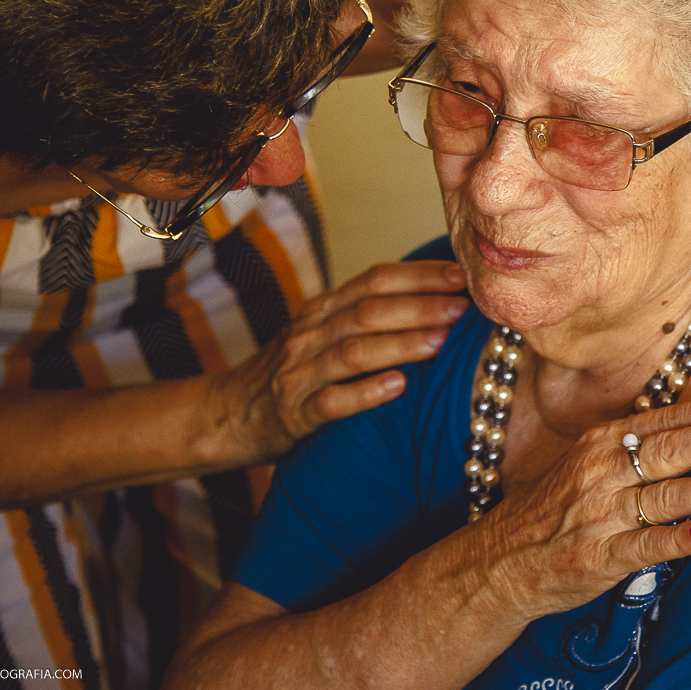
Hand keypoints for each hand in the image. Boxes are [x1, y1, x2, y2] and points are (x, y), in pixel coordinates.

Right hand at [228, 260, 470, 460]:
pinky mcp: (293, 413)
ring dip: (400, 344)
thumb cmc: (294, 373)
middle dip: (419, 306)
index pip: (375, 280)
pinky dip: (366, 393)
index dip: (418, 275)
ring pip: (353, 351)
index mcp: (324, 309)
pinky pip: (331, 401)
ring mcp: (300, 373)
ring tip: (440, 342)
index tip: (461, 276)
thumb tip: (438, 301)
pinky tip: (398, 387)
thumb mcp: (323, 333)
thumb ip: (367, 316)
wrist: (228, 414)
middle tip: (463, 308)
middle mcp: (311, 333)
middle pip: (369, 310)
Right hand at [483, 394, 690, 620]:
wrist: (504, 559)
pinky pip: (646, 544)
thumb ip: (632, 446)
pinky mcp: (600, 556)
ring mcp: (600, 514)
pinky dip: (678, 538)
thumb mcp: (587, 463)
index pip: (661, 421)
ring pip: (663, 495)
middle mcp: (600, 472)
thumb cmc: (558, 509)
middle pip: (666, 451)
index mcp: (600, 444)